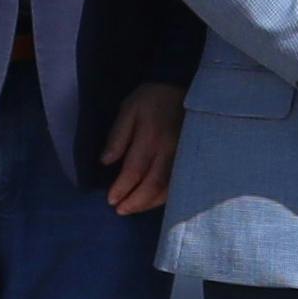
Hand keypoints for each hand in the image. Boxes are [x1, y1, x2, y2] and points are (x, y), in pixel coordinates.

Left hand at [98, 80, 184, 213]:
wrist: (186, 88)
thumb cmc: (153, 99)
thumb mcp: (129, 109)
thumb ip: (117, 136)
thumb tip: (105, 162)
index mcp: (151, 137)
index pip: (134, 170)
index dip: (122, 188)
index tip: (111, 200)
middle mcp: (169, 151)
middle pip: (152, 184)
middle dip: (135, 202)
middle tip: (120, 211)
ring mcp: (184, 156)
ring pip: (168, 188)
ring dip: (149, 203)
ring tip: (133, 209)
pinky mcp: (192, 158)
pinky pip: (179, 183)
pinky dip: (165, 196)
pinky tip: (154, 201)